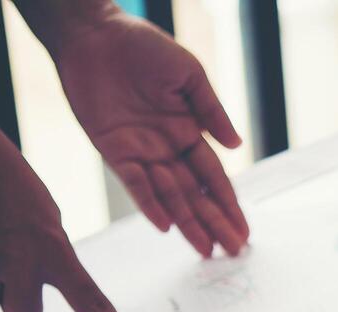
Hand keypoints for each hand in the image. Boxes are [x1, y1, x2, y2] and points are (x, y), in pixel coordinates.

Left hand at [51, 11, 247, 257]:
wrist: (95, 34)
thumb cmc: (143, 46)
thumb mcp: (189, 75)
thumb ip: (212, 111)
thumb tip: (237, 146)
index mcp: (188, 131)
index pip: (213, 176)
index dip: (229, 203)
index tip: (243, 230)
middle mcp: (166, 148)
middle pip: (195, 194)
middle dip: (215, 223)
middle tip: (233, 251)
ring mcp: (141, 153)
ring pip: (170, 196)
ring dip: (188, 223)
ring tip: (206, 249)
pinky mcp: (113, 151)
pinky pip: (135, 184)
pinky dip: (150, 204)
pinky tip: (167, 226)